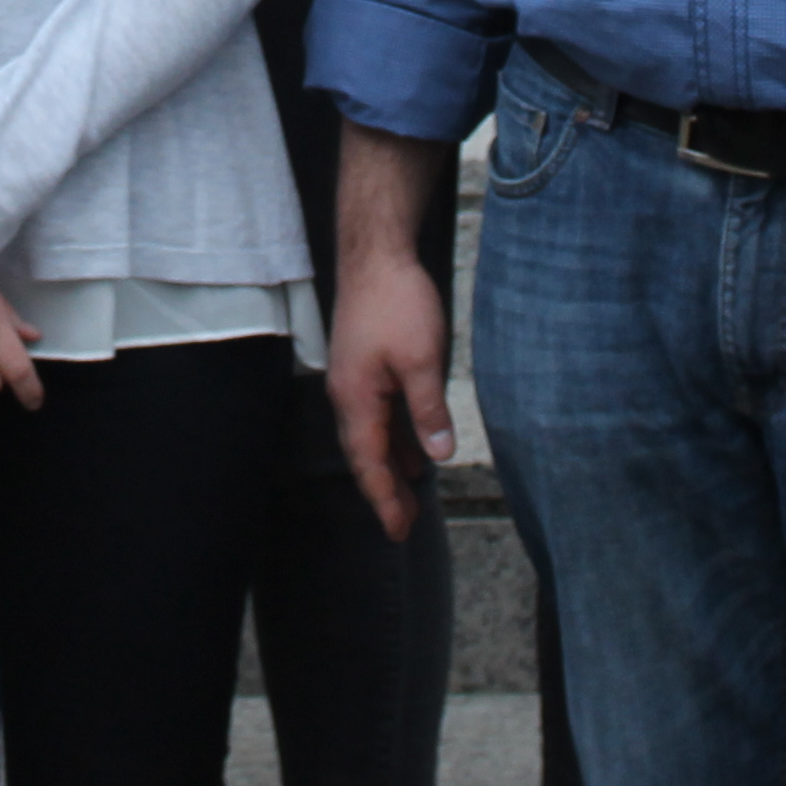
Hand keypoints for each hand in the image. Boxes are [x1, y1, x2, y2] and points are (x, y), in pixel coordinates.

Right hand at [324, 236, 453, 539]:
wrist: (377, 254)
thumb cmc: (396, 302)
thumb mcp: (422, 360)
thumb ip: (428, 410)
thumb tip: (437, 455)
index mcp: (356, 399)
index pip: (369, 463)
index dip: (385, 500)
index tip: (398, 531)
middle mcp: (348, 395)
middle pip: (366, 455)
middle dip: (385, 491)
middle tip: (405, 525)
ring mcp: (355, 380)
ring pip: (373, 435)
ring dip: (392, 465)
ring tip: (412, 495)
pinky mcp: (366, 366)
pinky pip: (379, 414)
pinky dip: (396, 437)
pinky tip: (415, 447)